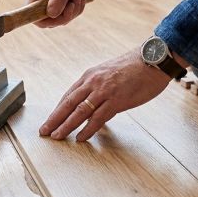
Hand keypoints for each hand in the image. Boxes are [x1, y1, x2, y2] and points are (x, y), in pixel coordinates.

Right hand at [27, 0, 91, 27]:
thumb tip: (51, 14)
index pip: (31, 11)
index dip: (41, 19)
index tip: (57, 16)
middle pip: (45, 19)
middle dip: (63, 16)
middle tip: (74, 4)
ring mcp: (49, 2)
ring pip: (57, 18)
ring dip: (71, 12)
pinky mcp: (57, 4)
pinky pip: (64, 15)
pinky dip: (74, 11)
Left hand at [39, 50, 175, 141]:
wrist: (153, 59)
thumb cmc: (134, 67)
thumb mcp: (109, 73)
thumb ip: (98, 87)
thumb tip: (92, 104)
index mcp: (90, 76)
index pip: (68, 96)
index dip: (57, 110)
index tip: (50, 120)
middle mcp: (93, 82)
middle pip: (68, 104)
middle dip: (54, 119)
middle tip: (44, 131)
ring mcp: (104, 91)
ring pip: (79, 111)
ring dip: (66, 126)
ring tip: (56, 136)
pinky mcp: (117, 100)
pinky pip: (98, 118)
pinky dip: (87, 129)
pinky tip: (80, 137)